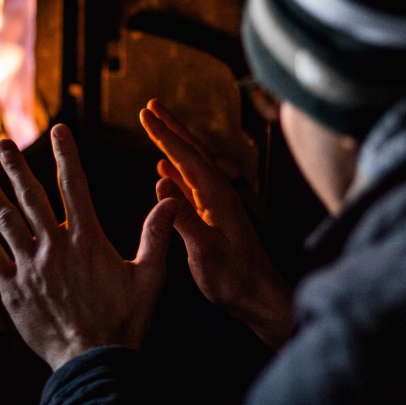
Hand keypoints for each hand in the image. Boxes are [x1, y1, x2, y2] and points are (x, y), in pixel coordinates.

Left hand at [0, 123, 178, 371]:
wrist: (93, 360)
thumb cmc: (125, 319)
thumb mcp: (150, 275)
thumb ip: (157, 235)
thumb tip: (171, 200)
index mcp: (87, 239)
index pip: (74, 186)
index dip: (65, 155)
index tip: (58, 130)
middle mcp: (54, 246)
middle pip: (30, 197)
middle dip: (16, 166)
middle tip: (2, 142)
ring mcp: (30, 267)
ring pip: (5, 221)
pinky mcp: (13, 289)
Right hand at [140, 99, 293, 348]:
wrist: (260, 298)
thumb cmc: (235, 280)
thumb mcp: (205, 251)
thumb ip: (183, 218)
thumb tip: (160, 184)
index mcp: (217, 197)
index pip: (187, 157)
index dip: (164, 135)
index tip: (145, 114)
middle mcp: (219, 195)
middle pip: (192, 153)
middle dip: (171, 128)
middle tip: (150, 106)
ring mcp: (217, 206)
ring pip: (191, 167)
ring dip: (173, 147)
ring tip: (156, 129)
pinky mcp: (214, 219)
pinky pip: (191, 187)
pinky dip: (176, 173)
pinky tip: (164, 172)